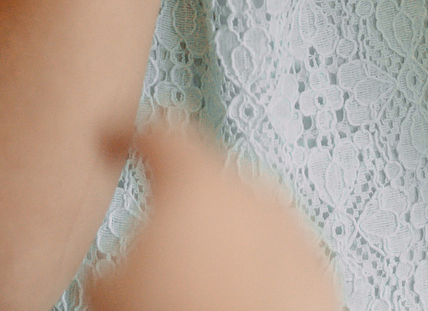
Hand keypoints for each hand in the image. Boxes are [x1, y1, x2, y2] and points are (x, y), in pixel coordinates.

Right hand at [83, 117, 339, 310]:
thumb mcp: (110, 289)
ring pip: (247, 225)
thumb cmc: (177, 310)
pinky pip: (278, 263)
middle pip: (209, 186)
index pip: (158, 134)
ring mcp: (292, 229)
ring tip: (199, 293)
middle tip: (159, 255)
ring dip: (224, 248)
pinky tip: (237, 303)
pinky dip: (258, 277)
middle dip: (185, 213)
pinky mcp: (317, 272)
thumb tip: (116, 272)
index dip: (128, 135)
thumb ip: (113, 259)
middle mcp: (252, 193)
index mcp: (196, 182)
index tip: (112, 139)